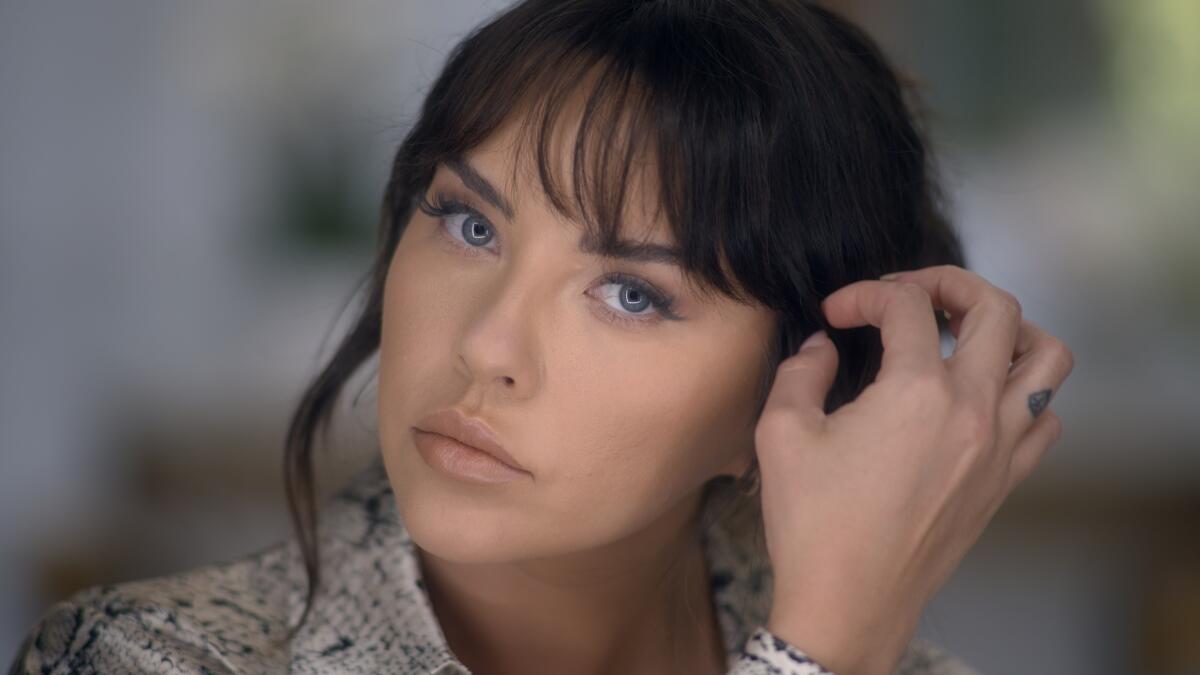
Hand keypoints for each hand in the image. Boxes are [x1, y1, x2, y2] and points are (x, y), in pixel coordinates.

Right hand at [756, 264, 1074, 674]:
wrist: (849, 602)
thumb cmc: (812, 521)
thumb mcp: (781, 434)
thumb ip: (801, 371)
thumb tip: (822, 346)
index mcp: (916, 391)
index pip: (906, 305)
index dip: (865, 293)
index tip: (835, 314)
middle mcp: (973, 408)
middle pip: (996, 308)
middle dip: (949, 283)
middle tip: (908, 295)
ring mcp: (1000, 445)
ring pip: (1047, 358)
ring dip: (1011, 330)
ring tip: (965, 335)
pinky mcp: (1006, 479)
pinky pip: (1045, 417)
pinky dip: (1023, 391)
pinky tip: (978, 397)